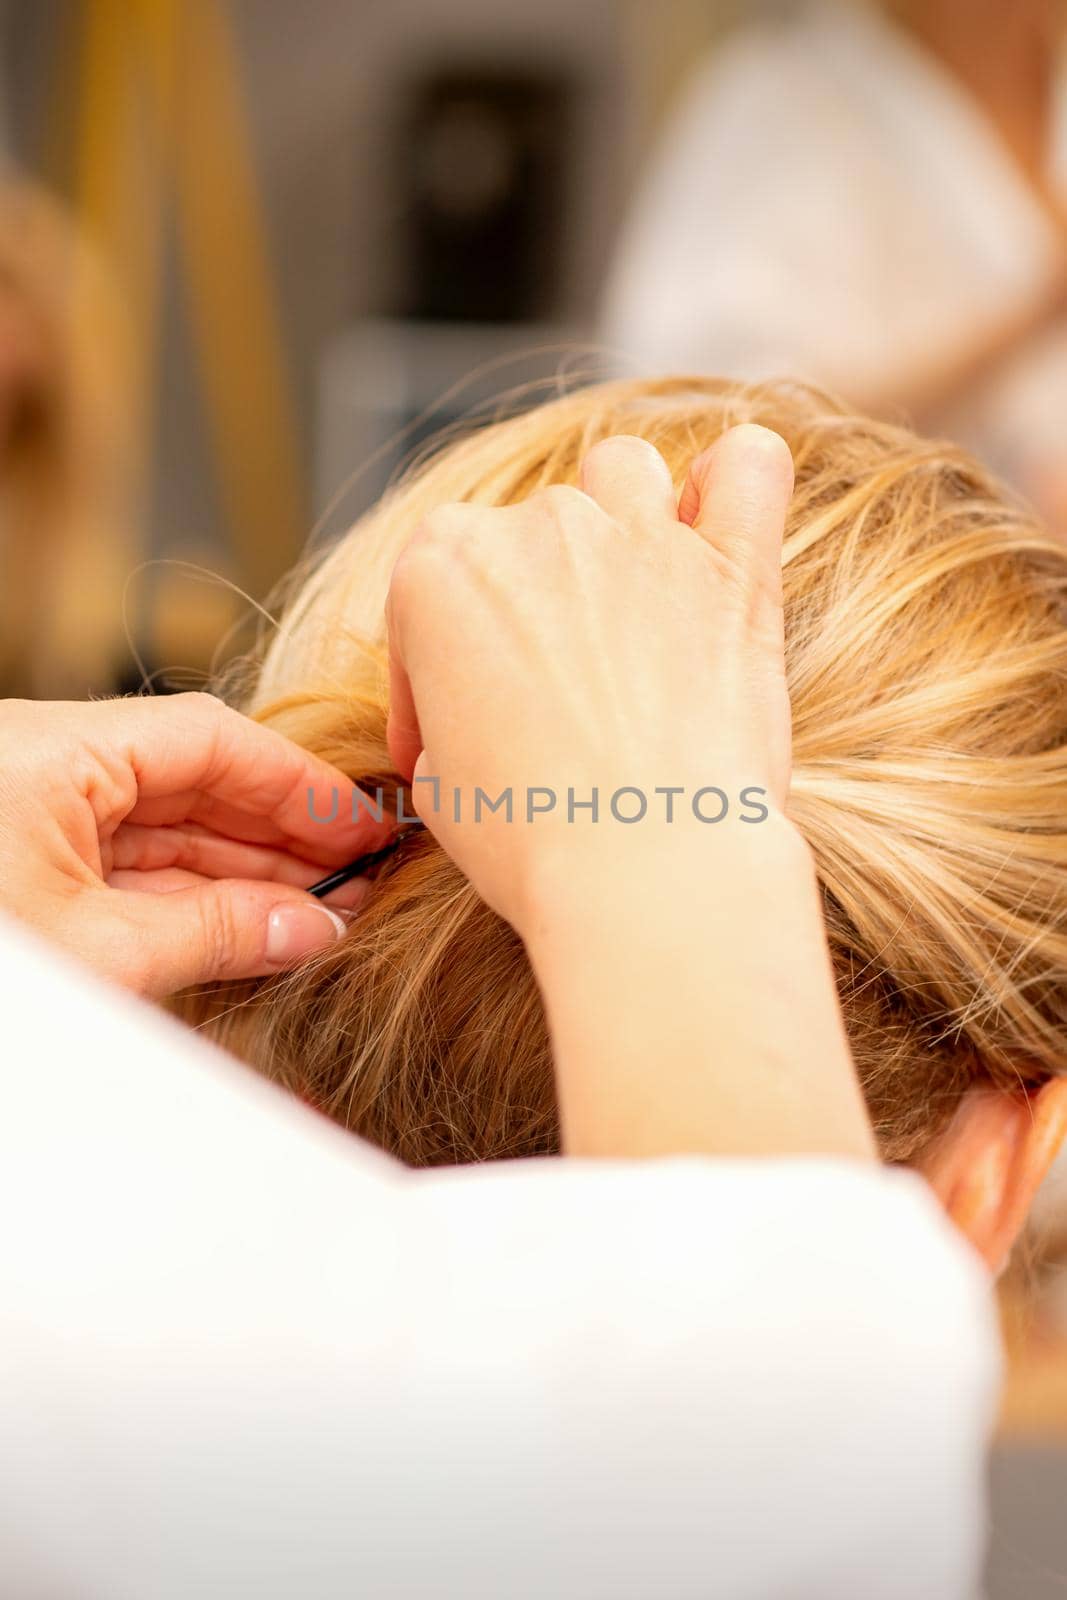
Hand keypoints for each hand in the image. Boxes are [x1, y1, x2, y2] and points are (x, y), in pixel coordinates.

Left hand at [0, 693, 392, 994]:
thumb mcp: (100, 953)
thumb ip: (217, 932)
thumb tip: (313, 928)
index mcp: (50, 753)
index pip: (208, 739)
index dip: (297, 783)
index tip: (364, 827)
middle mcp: (43, 771)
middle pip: (193, 781)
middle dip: (279, 834)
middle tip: (358, 882)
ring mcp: (34, 821)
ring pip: (164, 830)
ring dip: (244, 871)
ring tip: (321, 914)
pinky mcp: (26, 871)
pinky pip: (129, 871)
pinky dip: (193, 899)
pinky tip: (254, 927)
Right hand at [387, 425, 795, 932]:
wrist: (648, 872)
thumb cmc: (535, 837)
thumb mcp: (438, 781)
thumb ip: (446, 714)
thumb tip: (472, 718)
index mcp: (440, 569)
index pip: (426, 598)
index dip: (436, 678)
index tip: (455, 733)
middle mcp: (538, 529)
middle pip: (527, 536)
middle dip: (532, 610)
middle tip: (547, 700)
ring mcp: (642, 537)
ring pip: (623, 475)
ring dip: (619, 520)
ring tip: (629, 595)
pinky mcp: (736, 568)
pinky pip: (750, 467)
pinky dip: (739, 482)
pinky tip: (724, 521)